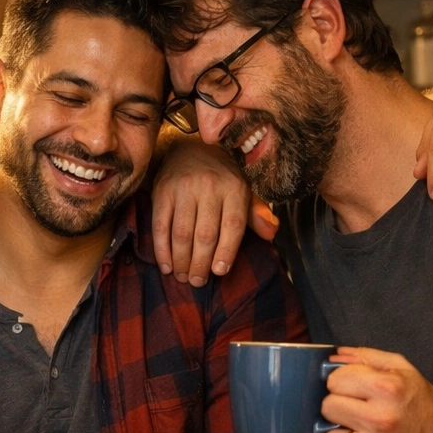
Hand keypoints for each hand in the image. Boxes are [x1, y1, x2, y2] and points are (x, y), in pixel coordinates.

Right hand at [152, 140, 276, 285]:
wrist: (188, 150)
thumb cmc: (220, 178)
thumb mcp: (242, 191)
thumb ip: (256, 214)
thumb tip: (271, 233)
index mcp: (234, 187)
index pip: (232, 225)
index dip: (226, 251)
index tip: (219, 272)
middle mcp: (210, 186)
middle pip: (205, 234)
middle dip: (200, 263)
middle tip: (197, 282)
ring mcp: (184, 188)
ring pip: (182, 233)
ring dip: (181, 261)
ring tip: (183, 277)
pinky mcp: (162, 192)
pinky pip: (160, 226)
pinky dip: (162, 250)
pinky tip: (166, 266)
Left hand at [321, 347, 432, 432]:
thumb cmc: (421, 402)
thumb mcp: (402, 369)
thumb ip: (366, 357)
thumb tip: (333, 356)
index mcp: (387, 389)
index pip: (334, 381)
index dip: (340, 382)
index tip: (350, 388)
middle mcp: (381, 419)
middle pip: (328, 408)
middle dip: (337, 406)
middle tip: (352, 409)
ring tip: (353, 430)